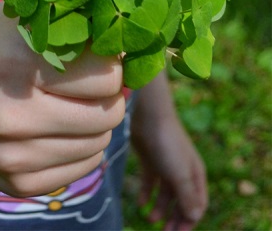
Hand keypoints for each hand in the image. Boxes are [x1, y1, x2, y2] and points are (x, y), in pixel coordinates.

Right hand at [0, 3, 124, 196]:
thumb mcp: (18, 20)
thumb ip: (69, 26)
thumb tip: (127, 45)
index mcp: (16, 65)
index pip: (107, 75)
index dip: (110, 63)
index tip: (99, 57)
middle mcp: (12, 116)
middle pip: (108, 112)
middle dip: (107, 94)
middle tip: (88, 82)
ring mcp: (11, 158)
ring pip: (99, 143)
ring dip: (94, 120)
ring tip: (69, 103)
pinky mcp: (14, 184)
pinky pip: (82, 168)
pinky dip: (81, 146)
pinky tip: (59, 128)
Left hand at [131, 114, 207, 230]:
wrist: (150, 116)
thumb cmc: (169, 145)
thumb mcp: (180, 173)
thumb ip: (187, 196)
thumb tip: (193, 217)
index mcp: (195, 175)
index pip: (196, 205)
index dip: (189, 221)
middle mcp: (182, 171)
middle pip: (181, 201)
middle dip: (174, 218)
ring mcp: (165, 165)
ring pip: (165, 193)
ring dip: (159, 208)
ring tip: (149, 219)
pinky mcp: (150, 160)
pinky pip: (149, 182)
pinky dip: (146, 193)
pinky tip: (140, 203)